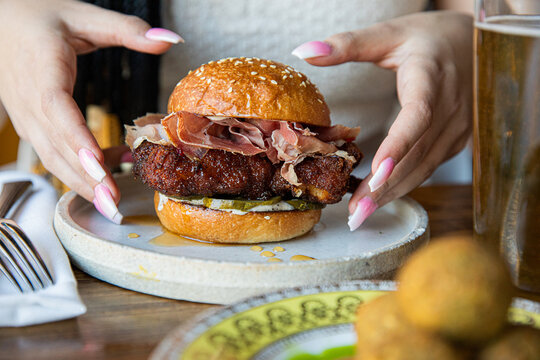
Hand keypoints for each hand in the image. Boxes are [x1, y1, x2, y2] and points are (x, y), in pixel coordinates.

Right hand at [0, 0, 181, 222]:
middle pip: (55, 145)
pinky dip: (77, 168)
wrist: (3, 20)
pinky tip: (106, 174)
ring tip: (110, 205)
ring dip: (80, 182)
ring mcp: (26, 114)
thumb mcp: (87, 16)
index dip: (76, 141)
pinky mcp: (31, 122)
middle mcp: (28, 98)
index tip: (98, 166)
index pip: (57, 111)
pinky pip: (53, 151)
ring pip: (51, 156)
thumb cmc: (43, 17)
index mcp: (41, 69)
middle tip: (113, 205)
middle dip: (84, 178)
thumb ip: (129, 30)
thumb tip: (170, 40)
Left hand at [292, 11, 472, 229]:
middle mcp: (451, 107)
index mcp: (432, 77)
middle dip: (386, 186)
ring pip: (425, 168)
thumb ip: (347, 43)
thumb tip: (304, 51)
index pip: (418, 116)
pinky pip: (429, 167)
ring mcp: (458, 127)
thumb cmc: (427, 39)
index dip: (398, 146)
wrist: (472, 43)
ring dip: (393, 193)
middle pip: (418, 154)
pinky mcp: (456, 140)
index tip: (376, 172)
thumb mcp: (388, 33)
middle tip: (355, 211)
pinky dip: (403, 184)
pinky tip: (379, 197)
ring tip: (361, 213)